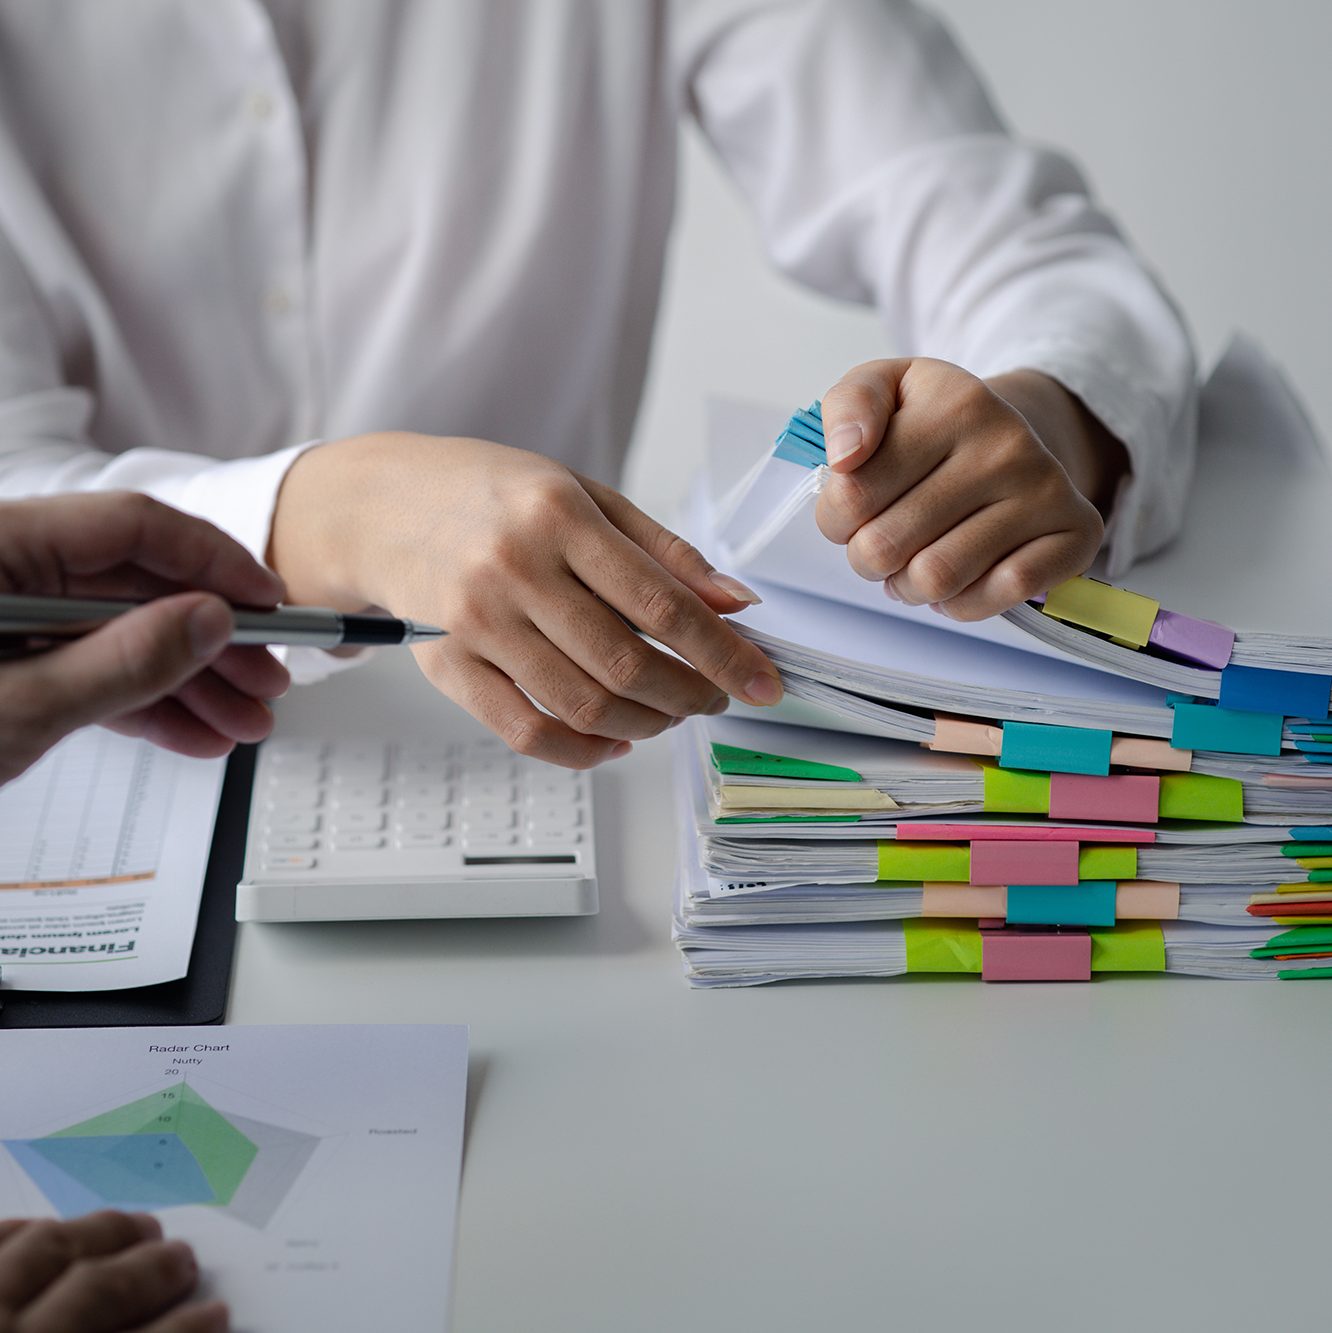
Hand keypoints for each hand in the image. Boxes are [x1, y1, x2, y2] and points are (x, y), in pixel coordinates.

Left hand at [0, 493, 289, 784]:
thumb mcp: (21, 705)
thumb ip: (123, 661)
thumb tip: (210, 622)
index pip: (132, 527)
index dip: (213, 561)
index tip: (269, 600)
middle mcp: (6, 568)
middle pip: (136, 584)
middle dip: (211, 639)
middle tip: (266, 678)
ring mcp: (8, 615)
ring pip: (121, 632)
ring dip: (189, 680)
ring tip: (243, 723)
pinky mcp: (10, 658)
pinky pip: (91, 666)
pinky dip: (143, 700)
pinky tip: (194, 733)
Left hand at [0, 1211, 226, 1332]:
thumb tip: (192, 1325)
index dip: (187, 1327)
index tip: (215, 1313)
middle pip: (99, 1289)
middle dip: (153, 1270)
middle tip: (184, 1261)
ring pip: (48, 1250)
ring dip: (104, 1234)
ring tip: (139, 1230)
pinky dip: (24, 1231)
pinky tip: (50, 1228)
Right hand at [269, 434, 782, 767]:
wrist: (379, 504)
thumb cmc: (490, 492)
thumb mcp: (583, 493)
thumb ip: (662, 549)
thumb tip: (735, 603)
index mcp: (558, 516)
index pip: (662, 603)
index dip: (724, 652)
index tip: (763, 681)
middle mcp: (514, 569)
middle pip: (626, 664)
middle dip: (691, 695)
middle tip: (718, 697)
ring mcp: (475, 622)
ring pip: (582, 705)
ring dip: (646, 723)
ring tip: (671, 712)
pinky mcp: (446, 665)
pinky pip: (524, 731)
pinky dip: (582, 750)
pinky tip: (616, 739)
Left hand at [815, 359, 1126, 619]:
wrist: (1014, 436)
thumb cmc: (934, 422)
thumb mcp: (885, 388)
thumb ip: (849, 406)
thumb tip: (845, 456)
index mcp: (955, 404)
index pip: (851, 495)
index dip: (835, 518)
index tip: (851, 510)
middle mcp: (1007, 445)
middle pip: (885, 546)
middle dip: (867, 558)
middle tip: (881, 544)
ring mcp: (1046, 490)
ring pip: (936, 579)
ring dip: (907, 587)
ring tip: (913, 564)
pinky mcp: (1076, 534)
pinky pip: (997, 596)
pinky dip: (962, 602)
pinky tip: (959, 579)